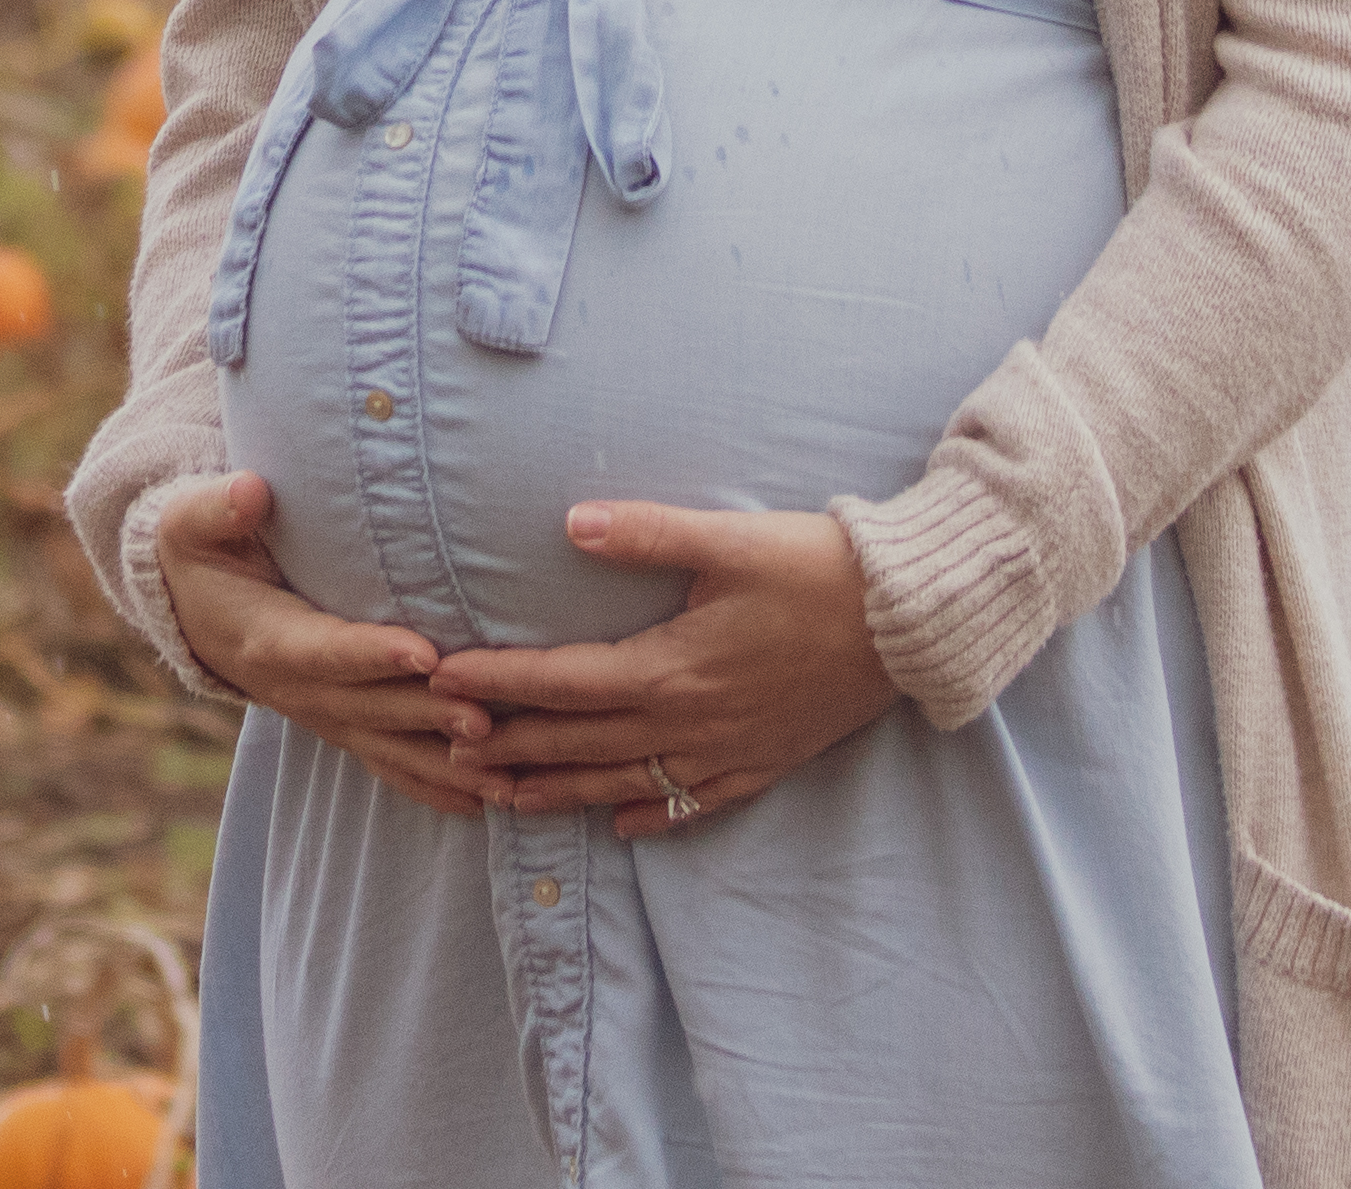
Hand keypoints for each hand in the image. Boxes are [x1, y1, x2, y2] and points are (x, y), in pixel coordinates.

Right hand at [157, 475, 495, 816]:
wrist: (195, 611)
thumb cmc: (205, 553)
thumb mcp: (193, 523)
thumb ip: (217, 508)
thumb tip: (250, 491)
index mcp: (266, 640)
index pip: (324, 651)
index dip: (371, 656)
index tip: (425, 655)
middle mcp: (296, 691)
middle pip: (369, 708)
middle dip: (427, 715)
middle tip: (486, 721)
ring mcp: (322, 716)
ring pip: (387, 746)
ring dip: (444, 765)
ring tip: (503, 779)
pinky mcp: (343, 727)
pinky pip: (388, 764)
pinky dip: (432, 786)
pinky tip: (482, 803)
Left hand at [432, 503, 894, 832]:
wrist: (910, 624)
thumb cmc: (819, 570)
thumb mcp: (729, 540)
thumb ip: (647, 534)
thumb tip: (572, 523)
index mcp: (671, 668)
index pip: (561, 681)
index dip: (496, 682)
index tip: (440, 681)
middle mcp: (689, 722)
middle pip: (579, 742)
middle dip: (507, 746)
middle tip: (446, 751)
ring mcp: (726, 752)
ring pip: (623, 783)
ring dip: (559, 791)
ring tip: (504, 800)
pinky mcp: (763, 764)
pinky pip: (692, 805)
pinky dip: (650, 816)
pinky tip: (622, 826)